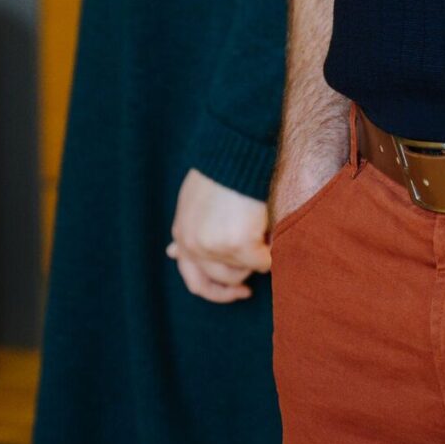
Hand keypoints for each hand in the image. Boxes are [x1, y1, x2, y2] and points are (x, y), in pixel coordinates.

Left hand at [166, 168, 272, 303]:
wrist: (236, 153)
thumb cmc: (221, 173)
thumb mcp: (191, 202)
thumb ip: (186, 230)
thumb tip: (172, 253)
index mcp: (182, 235)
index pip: (194, 280)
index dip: (217, 291)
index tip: (239, 291)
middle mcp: (194, 246)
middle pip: (224, 279)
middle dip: (243, 274)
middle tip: (258, 263)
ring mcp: (216, 248)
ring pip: (245, 270)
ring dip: (257, 256)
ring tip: (262, 230)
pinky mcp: (239, 244)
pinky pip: (263, 263)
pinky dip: (272, 251)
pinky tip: (271, 231)